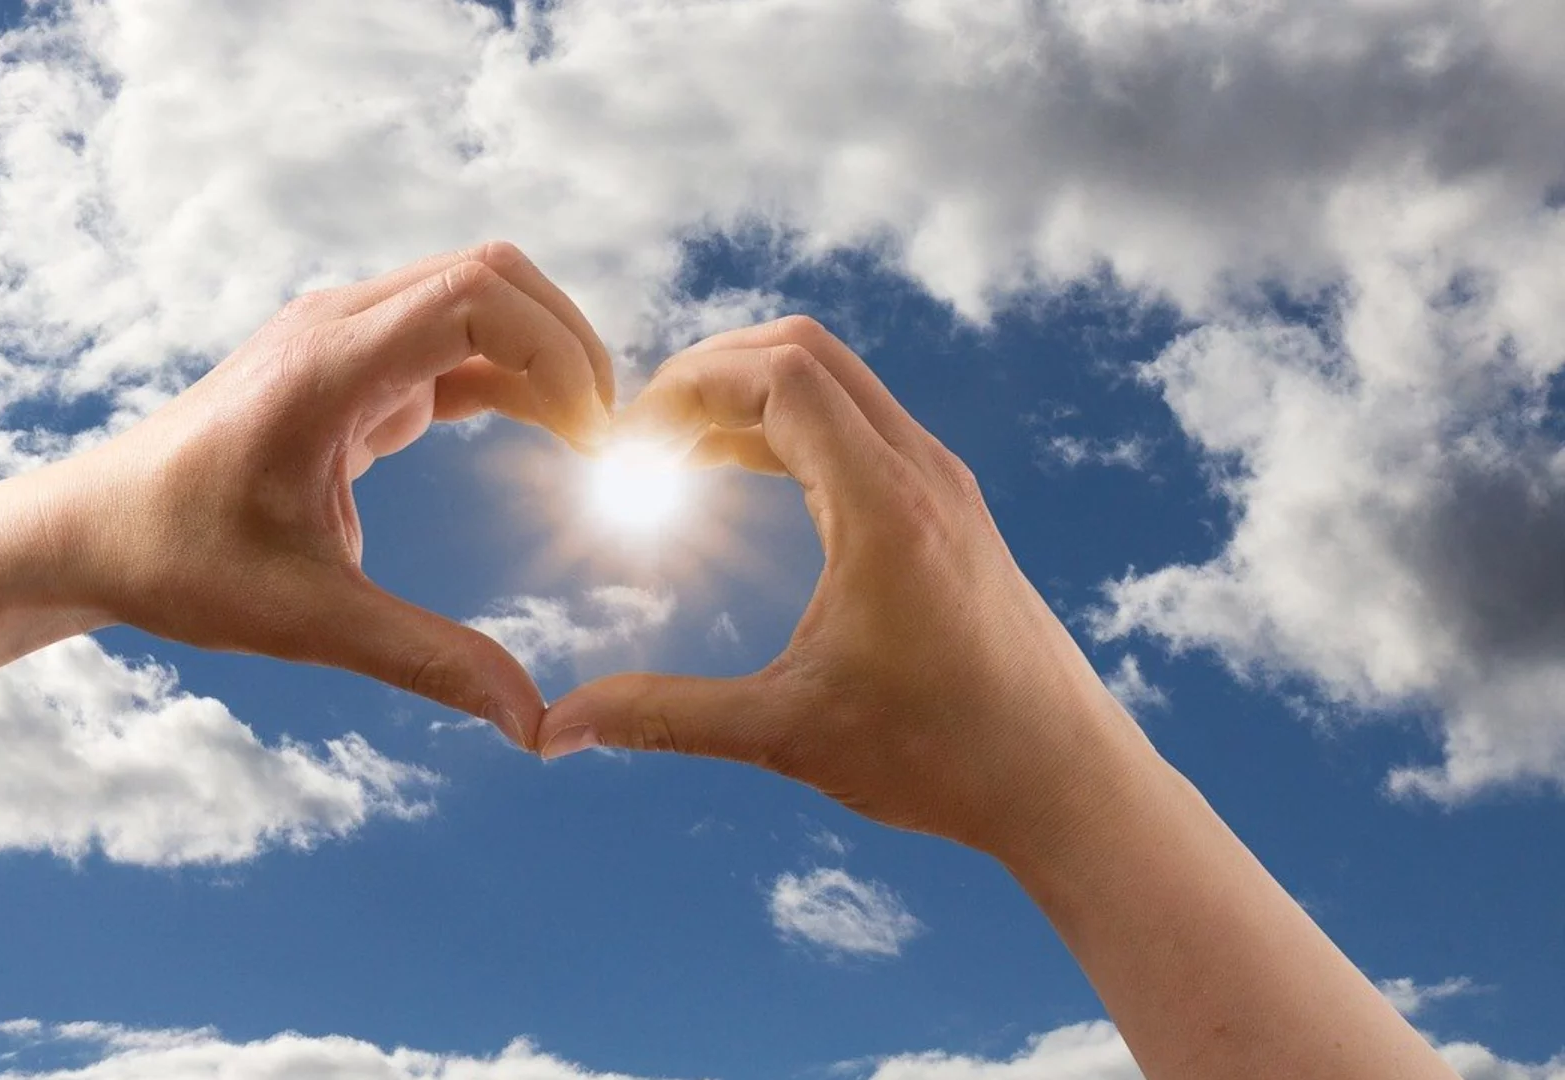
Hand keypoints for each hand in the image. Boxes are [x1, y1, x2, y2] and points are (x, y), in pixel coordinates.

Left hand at [46, 242, 614, 744]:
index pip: (476, 295)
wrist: (89, 532)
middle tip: (608, 437)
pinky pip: (451, 341)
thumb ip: (427, 659)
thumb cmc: (176, 563)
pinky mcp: (346, 365)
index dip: (557, 353)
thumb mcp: (308, 620)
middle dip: (570, 344)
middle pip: (493, 276)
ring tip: (589, 439)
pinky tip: (545, 432)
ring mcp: (340, 338)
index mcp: (324, 365)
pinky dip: (509, 375)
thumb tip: (531, 720)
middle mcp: (335, 328)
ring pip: (478, 296)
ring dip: (543, 354)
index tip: (592, 439)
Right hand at [536, 316, 1150, 857]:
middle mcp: (923, 472)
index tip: (626, 442)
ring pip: (838, 381)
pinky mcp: (952, 507)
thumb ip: (665, 718)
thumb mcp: (787, 734)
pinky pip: (861, 423)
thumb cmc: (943, 758)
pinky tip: (743, 473)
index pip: (778, 377)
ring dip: (752, 393)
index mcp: (885, 506)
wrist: (1068, 781)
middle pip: (805, 350)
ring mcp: (944, 483)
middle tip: (639, 432)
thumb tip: (554, 730)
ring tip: (675, 450)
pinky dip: (793, 423)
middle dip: (710, 371)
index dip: (686, 388)